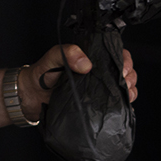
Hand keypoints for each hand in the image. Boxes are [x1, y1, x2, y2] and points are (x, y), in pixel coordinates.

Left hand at [19, 45, 137, 119]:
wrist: (31, 97)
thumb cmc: (42, 74)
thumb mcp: (53, 57)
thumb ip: (68, 53)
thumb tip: (87, 65)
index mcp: (92, 58)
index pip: (117, 55)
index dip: (125, 61)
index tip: (122, 69)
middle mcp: (98, 74)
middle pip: (125, 72)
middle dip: (130, 77)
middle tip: (123, 83)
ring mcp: (98, 90)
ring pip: (124, 89)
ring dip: (129, 91)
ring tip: (124, 96)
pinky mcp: (95, 106)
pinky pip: (115, 105)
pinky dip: (123, 106)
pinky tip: (123, 107)